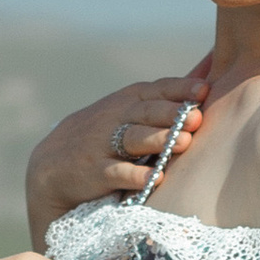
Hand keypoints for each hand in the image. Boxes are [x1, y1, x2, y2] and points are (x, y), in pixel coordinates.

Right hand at [25, 63, 208, 240]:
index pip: (156, 90)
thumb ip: (161, 101)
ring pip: (133, 139)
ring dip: (159, 140)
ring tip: (183, 143)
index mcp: (126, 101)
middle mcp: (115, 118)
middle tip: (197, 119)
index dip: (180, 89)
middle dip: (172, 114)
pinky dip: (135, 175)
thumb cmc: (102, 136)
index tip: (204, 90)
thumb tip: (207, 80)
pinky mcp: (95, 172)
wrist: (52, 165)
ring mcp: (103, 145)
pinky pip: (117, 172)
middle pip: (146, 112)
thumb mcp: (124, 112)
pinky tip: (155, 178)